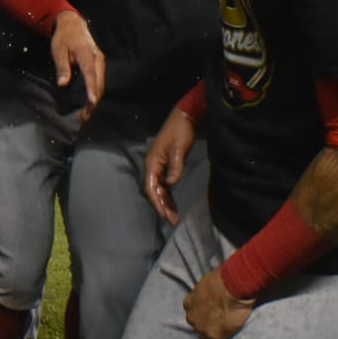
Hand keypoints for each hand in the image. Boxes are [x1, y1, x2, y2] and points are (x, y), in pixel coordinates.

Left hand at [49, 10, 104, 119]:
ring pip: (100, 85)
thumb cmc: (64, 37)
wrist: (73, 24)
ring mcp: (100, 62)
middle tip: (82, 117)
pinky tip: (88, 103)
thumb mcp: (58, 50)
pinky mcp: (98, 65)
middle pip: (99, 84)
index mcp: (87, 54)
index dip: (91, 89)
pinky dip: (94, 93)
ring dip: (94, 100)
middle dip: (92, 102)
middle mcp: (97, 59)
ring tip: (84, 114)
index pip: (90, 74)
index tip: (91, 102)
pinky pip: (98, 81)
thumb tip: (62, 83)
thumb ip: (62, 66)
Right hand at [144, 109, 196, 225]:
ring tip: (174, 217)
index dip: (157, 202)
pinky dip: (169, 196)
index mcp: (152, 162)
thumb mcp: (178, 148)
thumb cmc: (180, 131)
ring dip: (166, 203)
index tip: (164, 215)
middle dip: (162, 207)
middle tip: (173, 221)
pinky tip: (174, 205)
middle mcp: (154, 166)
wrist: (186, 117)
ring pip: (160, 190)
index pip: (151, 187)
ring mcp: (160, 167)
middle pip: (155, 191)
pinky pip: (166, 185)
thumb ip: (175, 166)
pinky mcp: (168, 166)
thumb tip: (171, 184)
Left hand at [183, 266, 252, 338]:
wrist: (234, 287)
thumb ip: (209, 287)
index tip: (206, 309)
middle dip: (202, 321)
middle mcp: (192, 315)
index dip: (199, 309)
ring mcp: (201, 327)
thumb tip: (215, 282)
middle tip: (216, 319)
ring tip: (220, 331)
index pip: (190, 308)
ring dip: (208, 332)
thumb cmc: (225, 278)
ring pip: (201, 334)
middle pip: (194, 322)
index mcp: (191, 301)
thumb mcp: (211, 279)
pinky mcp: (212, 336)